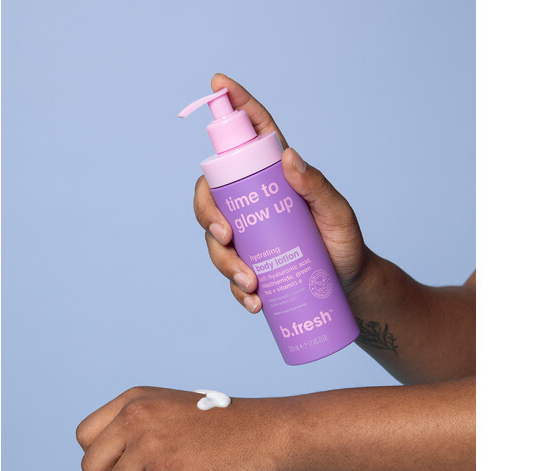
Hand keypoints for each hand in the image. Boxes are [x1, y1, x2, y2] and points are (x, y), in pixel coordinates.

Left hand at [76, 386, 286, 470]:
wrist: (267, 431)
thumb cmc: (224, 427)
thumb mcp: (169, 410)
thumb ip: (136, 428)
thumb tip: (105, 468)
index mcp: (135, 399)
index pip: (85, 436)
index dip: (105, 458)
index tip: (135, 463)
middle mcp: (136, 416)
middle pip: (91, 468)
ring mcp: (150, 444)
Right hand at [194, 73, 371, 313]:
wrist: (347, 288)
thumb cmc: (345, 245)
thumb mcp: (337, 214)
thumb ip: (317, 186)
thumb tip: (288, 156)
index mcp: (275, 179)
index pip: (251, 137)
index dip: (234, 107)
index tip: (218, 84)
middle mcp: (254, 203)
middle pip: (212, 194)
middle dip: (207, 213)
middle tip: (226, 236)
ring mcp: (248, 235)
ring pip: (214, 239)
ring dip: (224, 261)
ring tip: (251, 285)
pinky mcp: (249, 264)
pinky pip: (230, 274)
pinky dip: (236, 289)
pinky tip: (253, 302)